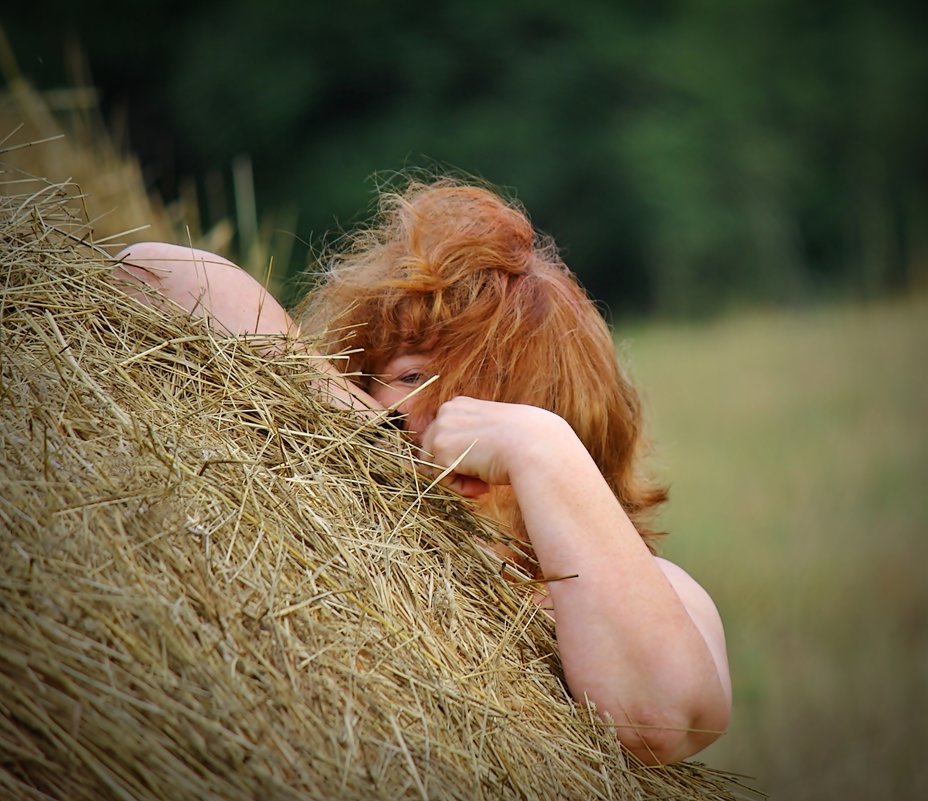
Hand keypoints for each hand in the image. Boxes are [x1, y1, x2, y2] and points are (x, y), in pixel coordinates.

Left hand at [419, 396, 564, 496]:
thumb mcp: (497, 429)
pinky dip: (460, 488)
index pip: (445, 436)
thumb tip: (463, 453)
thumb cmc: (527, 441)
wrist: (536, 447)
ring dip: (458, 479)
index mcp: (461, 404)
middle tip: (483, 480)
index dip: (462, 456)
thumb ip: (475, 435)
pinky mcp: (441, 449)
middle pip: (434, 451)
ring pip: (435, 465)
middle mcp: (447, 411)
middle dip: (456, 468)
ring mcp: (441, 428)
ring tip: (483, 484)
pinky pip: (439, 479)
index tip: (485, 462)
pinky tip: (482, 485)